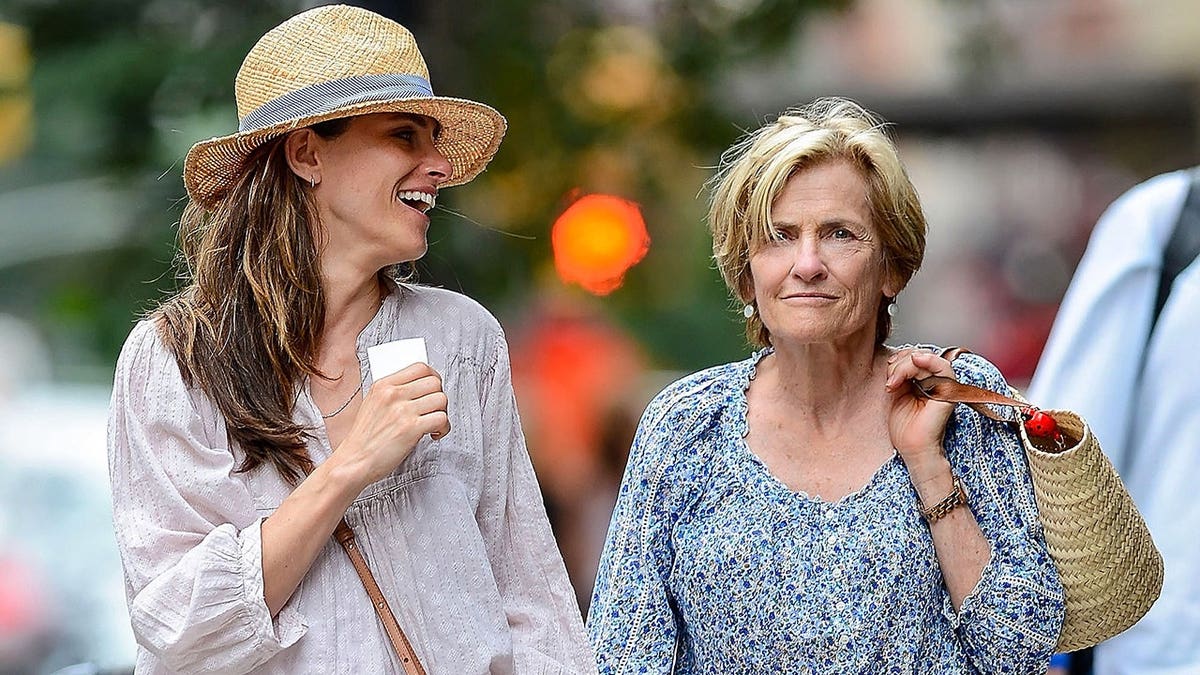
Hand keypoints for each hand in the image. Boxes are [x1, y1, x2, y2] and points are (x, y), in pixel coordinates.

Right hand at [335, 362, 449, 485]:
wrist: (354, 461)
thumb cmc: (364, 438)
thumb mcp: (372, 404)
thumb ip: (392, 393)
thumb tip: (420, 387)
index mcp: (383, 385)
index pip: (419, 367)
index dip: (433, 377)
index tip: (432, 390)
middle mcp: (392, 394)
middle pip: (434, 382)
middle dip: (439, 396)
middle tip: (434, 409)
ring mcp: (402, 411)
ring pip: (441, 399)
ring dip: (442, 413)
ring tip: (433, 424)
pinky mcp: (411, 428)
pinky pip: (441, 418)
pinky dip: (443, 428)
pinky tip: (433, 434)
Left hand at [885, 348, 955, 469]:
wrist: (912, 448)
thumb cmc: (904, 425)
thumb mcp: (897, 392)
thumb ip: (899, 374)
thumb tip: (896, 358)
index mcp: (925, 381)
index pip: (915, 355)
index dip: (900, 358)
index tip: (888, 370)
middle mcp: (936, 381)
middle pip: (919, 354)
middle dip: (899, 363)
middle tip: (890, 381)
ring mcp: (944, 386)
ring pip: (927, 358)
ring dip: (905, 366)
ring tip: (893, 383)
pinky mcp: (949, 392)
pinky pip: (943, 367)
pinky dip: (927, 361)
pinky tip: (911, 366)